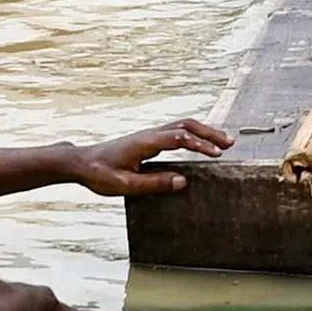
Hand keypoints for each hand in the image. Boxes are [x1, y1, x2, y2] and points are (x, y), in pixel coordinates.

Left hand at [64, 118, 231, 196]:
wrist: (82, 162)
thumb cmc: (100, 174)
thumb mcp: (125, 185)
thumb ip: (154, 183)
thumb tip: (183, 181)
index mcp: (144, 143)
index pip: (178, 138)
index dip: (200, 144)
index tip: (217, 154)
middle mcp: (149, 135)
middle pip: (185, 126)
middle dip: (209, 133)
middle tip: (230, 143)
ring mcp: (149, 136)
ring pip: (181, 126)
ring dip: (203, 132)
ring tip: (224, 142)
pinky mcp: (149, 140)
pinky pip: (176, 132)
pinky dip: (193, 135)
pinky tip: (202, 144)